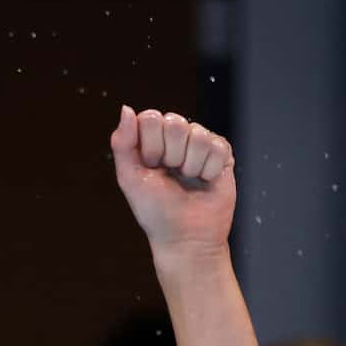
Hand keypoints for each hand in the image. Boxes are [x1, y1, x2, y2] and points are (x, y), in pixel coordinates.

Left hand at [110, 106, 234, 256]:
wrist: (186, 237)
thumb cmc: (155, 211)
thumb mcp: (130, 178)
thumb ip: (123, 143)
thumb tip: (127, 108)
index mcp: (151, 141)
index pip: (151, 118)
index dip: (151, 146)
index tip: (150, 167)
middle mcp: (176, 139)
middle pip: (175, 122)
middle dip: (170, 155)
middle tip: (171, 175)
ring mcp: (200, 144)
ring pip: (198, 134)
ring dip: (191, 165)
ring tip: (188, 180)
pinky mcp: (222, 154)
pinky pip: (218, 146)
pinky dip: (209, 170)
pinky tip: (205, 181)